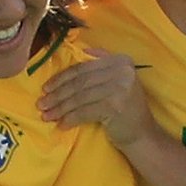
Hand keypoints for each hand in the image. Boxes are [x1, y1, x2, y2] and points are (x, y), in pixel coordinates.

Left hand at [36, 47, 152, 147]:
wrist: (143, 134)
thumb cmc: (125, 109)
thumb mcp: (117, 82)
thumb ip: (102, 66)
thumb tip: (80, 51)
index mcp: (120, 61)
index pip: (84, 68)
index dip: (62, 78)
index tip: (45, 88)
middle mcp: (122, 71)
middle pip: (80, 82)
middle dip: (57, 94)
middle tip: (41, 104)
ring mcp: (119, 88)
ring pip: (80, 97)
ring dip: (60, 108)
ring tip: (46, 115)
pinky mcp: (115, 106)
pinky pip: (85, 112)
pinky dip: (70, 119)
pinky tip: (61, 125)